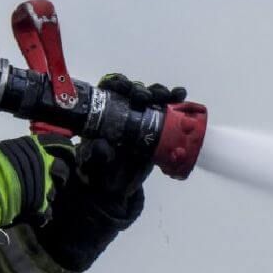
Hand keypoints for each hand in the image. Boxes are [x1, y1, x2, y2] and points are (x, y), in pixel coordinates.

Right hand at [0, 134, 70, 227]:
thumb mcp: (0, 151)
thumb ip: (16, 152)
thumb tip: (18, 154)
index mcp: (33, 147)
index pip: (59, 142)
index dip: (66, 148)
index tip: (68, 152)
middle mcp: (44, 163)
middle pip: (63, 167)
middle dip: (60, 174)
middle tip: (54, 178)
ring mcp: (45, 185)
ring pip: (56, 190)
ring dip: (49, 193)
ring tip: (38, 198)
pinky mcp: (42, 205)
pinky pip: (48, 211)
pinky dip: (42, 214)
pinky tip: (35, 215)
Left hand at [78, 74, 186, 196]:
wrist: (114, 188)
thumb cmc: (98, 173)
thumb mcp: (92, 165)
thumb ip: (96, 156)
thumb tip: (102, 145)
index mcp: (103, 114)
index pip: (109, 90)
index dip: (117, 84)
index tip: (124, 88)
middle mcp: (122, 110)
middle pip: (132, 91)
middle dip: (141, 90)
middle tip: (147, 97)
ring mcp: (140, 117)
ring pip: (150, 97)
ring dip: (160, 93)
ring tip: (171, 96)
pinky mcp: (156, 126)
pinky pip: (166, 110)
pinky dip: (174, 101)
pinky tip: (180, 96)